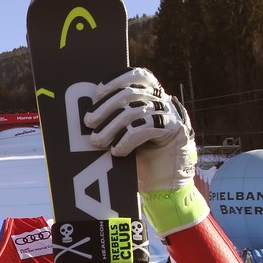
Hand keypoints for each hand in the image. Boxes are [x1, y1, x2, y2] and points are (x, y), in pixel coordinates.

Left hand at [84, 67, 207, 236]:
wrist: (163, 187)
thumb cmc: (139, 161)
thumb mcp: (123, 135)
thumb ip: (113, 120)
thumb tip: (86, 113)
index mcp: (151, 97)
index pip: (138, 75)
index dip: (118, 79)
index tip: (99, 91)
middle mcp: (163, 102)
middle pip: (131, 93)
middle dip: (106, 107)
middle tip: (89, 122)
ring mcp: (171, 115)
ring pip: (136, 110)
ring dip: (111, 126)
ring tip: (97, 141)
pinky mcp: (176, 132)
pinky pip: (146, 127)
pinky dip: (127, 138)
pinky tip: (117, 150)